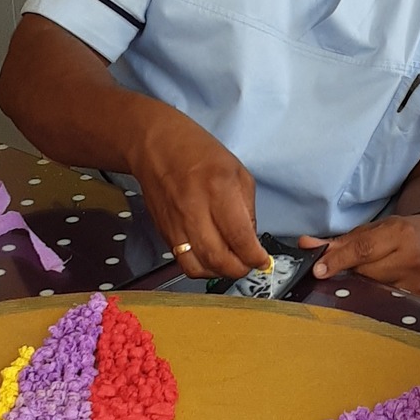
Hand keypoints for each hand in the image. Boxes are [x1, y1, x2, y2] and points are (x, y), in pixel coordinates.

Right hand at [127, 106, 267, 280]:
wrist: (155, 146)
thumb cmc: (198, 152)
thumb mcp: (237, 171)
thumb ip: (247, 207)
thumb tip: (250, 239)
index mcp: (218, 190)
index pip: (239, 236)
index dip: (255, 256)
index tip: (263, 260)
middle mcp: (195, 210)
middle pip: (218, 258)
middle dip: (239, 269)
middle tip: (249, 265)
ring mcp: (176, 224)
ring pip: (198, 267)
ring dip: (219, 273)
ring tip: (230, 264)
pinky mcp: (164, 232)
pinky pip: (183, 262)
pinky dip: (200, 268)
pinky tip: (211, 259)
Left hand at [298, 214, 419, 298]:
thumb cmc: (402, 234)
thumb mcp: (373, 230)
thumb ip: (339, 241)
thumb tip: (306, 246)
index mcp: (401, 235)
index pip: (363, 250)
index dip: (338, 261)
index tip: (319, 270)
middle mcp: (413, 260)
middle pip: (367, 275)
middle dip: (349, 277)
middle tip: (341, 277)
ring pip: (377, 295)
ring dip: (362, 293)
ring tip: (360, 286)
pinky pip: (391, 308)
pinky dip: (376, 304)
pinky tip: (373, 299)